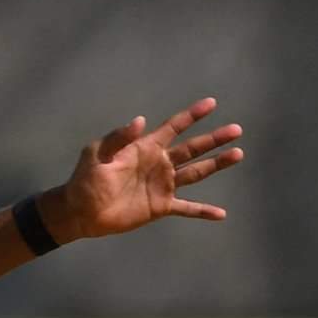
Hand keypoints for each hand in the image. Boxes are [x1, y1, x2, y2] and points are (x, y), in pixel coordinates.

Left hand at [51, 96, 243, 239]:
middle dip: (215, 139)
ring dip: (217, 164)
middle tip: (237, 130)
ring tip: (237, 154)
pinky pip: (186, 208)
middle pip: (193, 148)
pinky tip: (221, 214)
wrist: (80, 212)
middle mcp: (159, 164)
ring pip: (196, 172)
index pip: (174, 127)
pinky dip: (203, 211)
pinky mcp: (160, 206)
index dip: (192, 115)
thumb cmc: (85, 180)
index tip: (211, 103)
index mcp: (147, 147)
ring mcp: (162, 185)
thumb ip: (118, 138)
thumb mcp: (97, 154)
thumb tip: (140, 121)